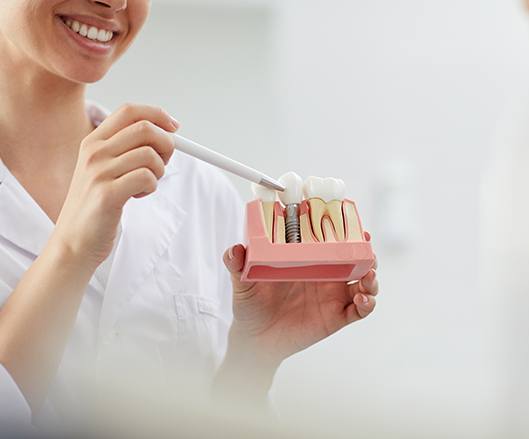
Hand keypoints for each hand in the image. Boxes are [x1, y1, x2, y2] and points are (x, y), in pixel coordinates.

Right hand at [52, 104, 178, 268]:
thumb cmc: (96, 206)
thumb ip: (127, 150)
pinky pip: (147, 177)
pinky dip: (151, 187)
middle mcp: (94, 152)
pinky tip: (137, 196)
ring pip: (150, 155)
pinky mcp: (107, 194)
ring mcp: (98, 172)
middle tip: (162, 164)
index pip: (130, 110)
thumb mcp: (105, 170)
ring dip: (158, 171)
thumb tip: (166, 134)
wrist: (74, 242)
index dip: (157, 115)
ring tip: (144, 185)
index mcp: (93, 141)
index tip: (174, 127)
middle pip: (145, 129)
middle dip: (166, 145)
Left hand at [222, 232, 378, 366]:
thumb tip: (234, 249)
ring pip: (364, 281)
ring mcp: (333, 295)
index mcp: (307, 260)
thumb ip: (237, 265)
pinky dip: (367, 302)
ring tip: (368, 275)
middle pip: (355, 258)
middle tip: (366, 246)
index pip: (331, 240)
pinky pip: (360, 309)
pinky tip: (361, 298)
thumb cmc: (251, 305)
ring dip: (372, 276)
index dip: (345, 230)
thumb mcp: (243, 282)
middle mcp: (325, 274)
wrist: (255, 339)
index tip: (352, 221)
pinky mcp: (337, 316)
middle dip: (366, 251)